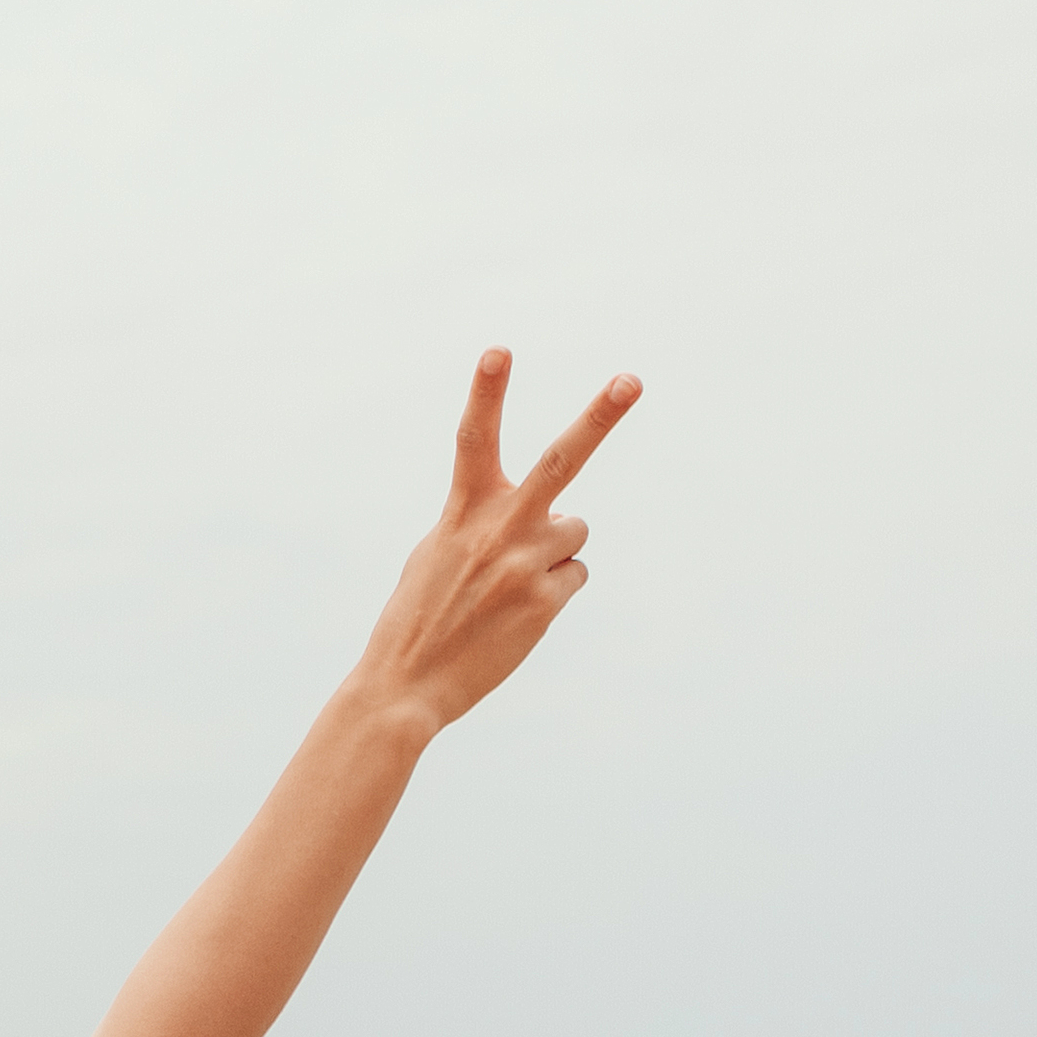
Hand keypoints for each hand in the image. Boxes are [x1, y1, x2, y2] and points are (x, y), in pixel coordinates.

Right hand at [349, 347, 638, 734]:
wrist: (404, 687)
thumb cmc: (417, 617)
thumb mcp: (435, 554)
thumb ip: (484, 522)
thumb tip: (555, 520)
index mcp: (462, 512)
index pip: (473, 440)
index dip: (486, 392)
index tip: (498, 350)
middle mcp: (498, 530)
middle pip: (561, 460)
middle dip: (601, 416)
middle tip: (631, 381)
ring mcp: (525, 564)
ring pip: (574, 531)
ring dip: (553, 551)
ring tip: (507, 586)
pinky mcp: (545, 601)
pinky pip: (574, 575)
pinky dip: (552, 591)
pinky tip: (516, 614)